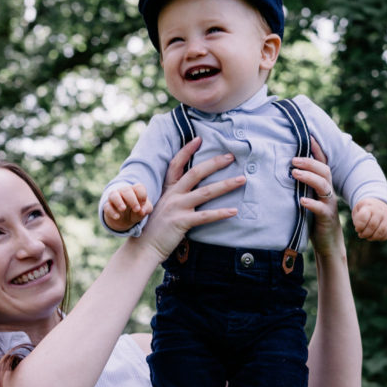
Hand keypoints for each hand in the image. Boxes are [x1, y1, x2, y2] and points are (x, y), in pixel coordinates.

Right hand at [103, 183, 152, 231]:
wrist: (124, 219)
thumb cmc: (136, 211)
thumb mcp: (144, 210)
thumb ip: (146, 209)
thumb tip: (141, 211)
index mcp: (135, 190)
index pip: (139, 188)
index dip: (142, 195)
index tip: (143, 203)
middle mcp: (123, 192)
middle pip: (126, 190)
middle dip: (132, 200)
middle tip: (137, 209)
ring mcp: (114, 198)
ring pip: (113, 195)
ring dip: (118, 201)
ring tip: (123, 209)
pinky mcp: (108, 207)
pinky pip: (107, 207)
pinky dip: (112, 212)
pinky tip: (117, 217)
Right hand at [138, 137, 245, 261]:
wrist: (144, 247)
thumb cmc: (154, 228)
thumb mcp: (161, 206)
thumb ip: (174, 197)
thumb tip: (191, 191)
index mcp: (167, 190)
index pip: (176, 164)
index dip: (187, 150)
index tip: (199, 139)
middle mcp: (173, 195)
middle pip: (196, 172)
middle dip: (215, 163)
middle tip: (231, 156)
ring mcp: (177, 208)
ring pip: (206, 192)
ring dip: (226, 184)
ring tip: (242, 179)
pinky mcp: (182, 222)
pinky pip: (206, 216)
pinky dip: (221, 213)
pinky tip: (234, 211)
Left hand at [291, 137, 342, 257]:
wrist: (328, 241)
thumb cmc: (313, 218)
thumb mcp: (307, 198)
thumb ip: (300, 186)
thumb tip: (282, 171)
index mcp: (323, 185)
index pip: (322, 163)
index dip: (317, 149)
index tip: (308, 136)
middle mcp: (328, 191)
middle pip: (324, 170)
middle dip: (309, 162)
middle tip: (293, 160)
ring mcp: (328, 203)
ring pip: (323, 185)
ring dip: (309, 178)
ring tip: (294, 174)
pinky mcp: (326, 217)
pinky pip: (321, 208)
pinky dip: (311, 203)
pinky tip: (301, 201)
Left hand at [352, 197, 386, 240]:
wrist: (377, 204)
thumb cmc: (365, 210)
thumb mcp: (357, 210)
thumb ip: (357, 219)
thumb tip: (360, 229)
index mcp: (369, 206)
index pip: (363, 218)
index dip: (359, 226)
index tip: (357, 229)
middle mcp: (380, 211)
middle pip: (372, 226)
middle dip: (365, 234)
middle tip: (361, 235)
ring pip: (381, 231)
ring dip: (372, 237)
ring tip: (368, 237)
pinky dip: (380, 238)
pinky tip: (375, 236)